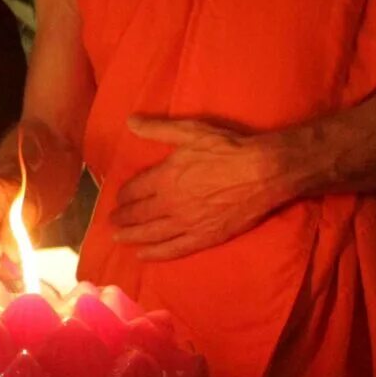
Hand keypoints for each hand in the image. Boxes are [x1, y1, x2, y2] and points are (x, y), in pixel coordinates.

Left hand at [111, 116, 288, 260]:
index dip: (123, 195)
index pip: (134, 190)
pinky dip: (155, 253)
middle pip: (138, 214)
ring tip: (118, 238)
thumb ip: (157, 129)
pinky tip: (142, 255)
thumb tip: (129, 121)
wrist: (264, 172)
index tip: (117, 198)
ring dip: (131, 236)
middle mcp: (170, 204)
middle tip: (112, 221)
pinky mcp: (204, 237)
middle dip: (122, 218)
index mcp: (164, 178)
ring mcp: (186, 223)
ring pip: (150, 234)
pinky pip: (173, 249)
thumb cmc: (227, 149)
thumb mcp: (190, 131)